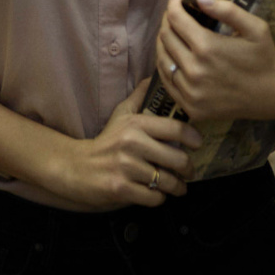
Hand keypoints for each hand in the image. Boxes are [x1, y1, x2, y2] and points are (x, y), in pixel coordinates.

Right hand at [52, 78, 202, 210]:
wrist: (76, 167)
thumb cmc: (105, 141)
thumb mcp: (121, 114)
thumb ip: (139, 96)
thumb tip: (155, 76)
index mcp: (135, 124)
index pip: (176, 129)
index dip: (193, 138)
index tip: (197, 144)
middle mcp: (131, 144)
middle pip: (177, 159)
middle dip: (188, 169)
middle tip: (189, 171)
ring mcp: (126, 167)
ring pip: (168, 181)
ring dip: (177, 187)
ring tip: (178, 186)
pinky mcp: (121, 189)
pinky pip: (154, 198)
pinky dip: (159, 198)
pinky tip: (157, 193)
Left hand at [156, 0, 274, 122]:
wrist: (271, 97)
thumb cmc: (263, 59)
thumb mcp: (255, 27)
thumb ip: (227, 10)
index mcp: (207, 47)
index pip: (176, 20)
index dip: (173, 5)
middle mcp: (194, 70)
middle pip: (165, 38)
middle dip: (167, 22)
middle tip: (174, 16)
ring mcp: (190, 92)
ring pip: (162, 60)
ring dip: (163, 43)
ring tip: (171, 33)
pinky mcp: (190, 107)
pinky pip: (167, 82)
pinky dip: (166, 66)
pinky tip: (173, 57)